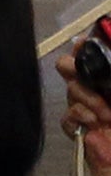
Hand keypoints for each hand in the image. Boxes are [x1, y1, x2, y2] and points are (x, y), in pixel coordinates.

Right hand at [58, 48, 110, 173]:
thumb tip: (90, 48)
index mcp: (110, 85)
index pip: (96, 57)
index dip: (88, 47)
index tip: (84, 43)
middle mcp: (101, 93)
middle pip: (72, 67)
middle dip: (75, 68)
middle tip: (84, 74)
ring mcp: (89, 111)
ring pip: (71, 89)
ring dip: (85, 97)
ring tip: (104, 113)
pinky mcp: (79, 132)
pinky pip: (67, 116)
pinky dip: (77, 116)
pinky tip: (92, 124)